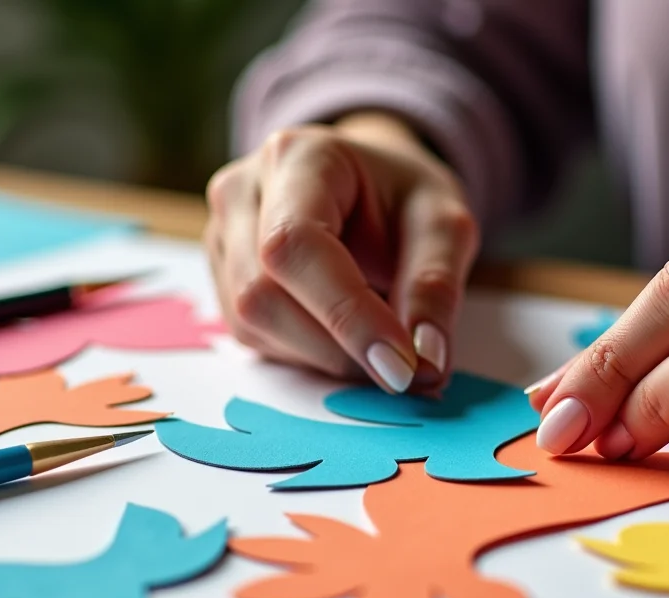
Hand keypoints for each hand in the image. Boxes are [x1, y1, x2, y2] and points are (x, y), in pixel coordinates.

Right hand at [205, 112, 479, 392]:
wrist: (372, 188)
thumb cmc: (405, 199)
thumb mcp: (445, 224)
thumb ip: (435, 286)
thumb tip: (425, 361)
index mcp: (298, 158)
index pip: (296, 244)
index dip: (346, 314)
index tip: (400, 366)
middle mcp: (241, 192)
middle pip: (262, 294)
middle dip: (337, 346)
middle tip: (402, 368)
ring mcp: (223, 238)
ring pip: (254, 325)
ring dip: (323, 356)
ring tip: (376, 340)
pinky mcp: (223, 281)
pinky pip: (254, 338)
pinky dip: (308, 354)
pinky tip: (344, 335)